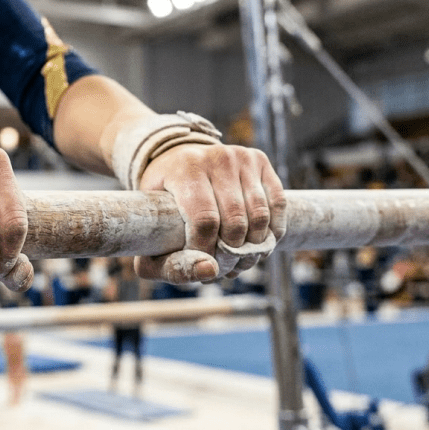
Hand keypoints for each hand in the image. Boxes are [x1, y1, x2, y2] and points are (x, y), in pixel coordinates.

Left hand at [134, 143, 285, 283]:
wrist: (178, 161)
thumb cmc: (163, 205)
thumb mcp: (151, 235)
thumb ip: (170, 264)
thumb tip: (210, 272)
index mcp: (184, 169)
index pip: (204, 221)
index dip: (208, 252)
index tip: (205, 267)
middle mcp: (216, 158)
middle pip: (235, 222)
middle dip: (232, 255)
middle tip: (225, 270)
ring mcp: (241, 157)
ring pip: (259, 216)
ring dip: (254, 249)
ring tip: (240, 262)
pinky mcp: (260, 161)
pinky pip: (277, 205)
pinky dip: (271, 233)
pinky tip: (257, 246)